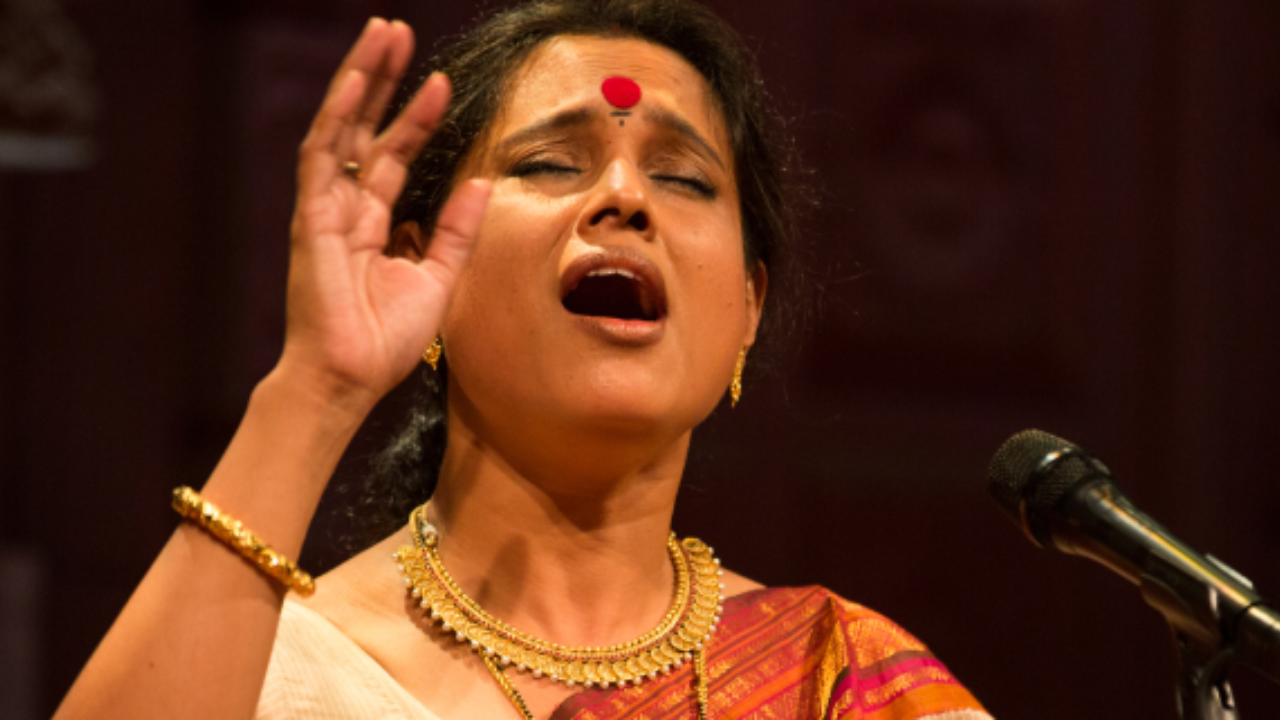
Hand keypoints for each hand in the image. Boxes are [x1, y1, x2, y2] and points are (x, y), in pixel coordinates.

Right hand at [280, 18, 489, 409]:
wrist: (350, 379)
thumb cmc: (387, 340)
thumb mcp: (438, 276)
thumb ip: (457, 228)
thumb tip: (482, 180)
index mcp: (371, 222)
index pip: (394, 155)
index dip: (417, 118)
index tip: (443, 83)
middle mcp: (345, 207)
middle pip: (364, 129)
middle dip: (381, 80)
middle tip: (397, 32)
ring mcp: (324, 209)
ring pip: (339, 128)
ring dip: (359, 80)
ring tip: (380, 36)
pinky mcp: (310, 218)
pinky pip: (321, 156)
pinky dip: (337, 117)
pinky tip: (356, 82)